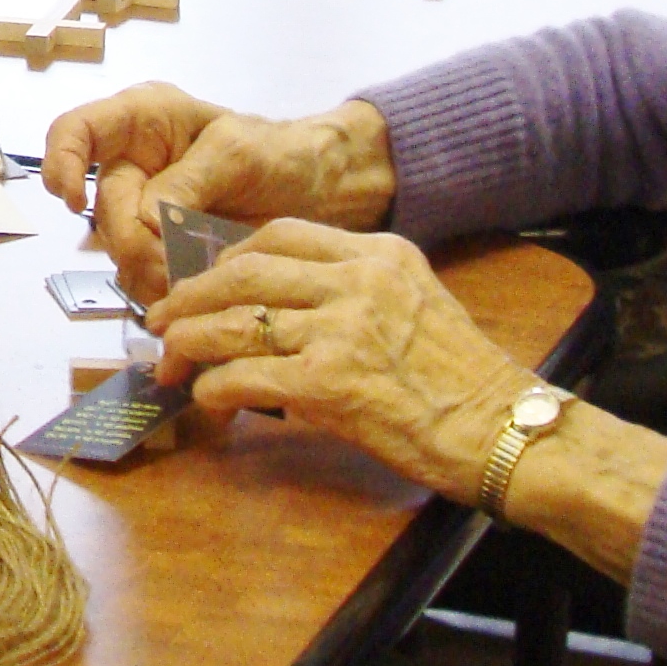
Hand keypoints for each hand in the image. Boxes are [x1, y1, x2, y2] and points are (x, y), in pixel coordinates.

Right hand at [38, 82, 395, 296]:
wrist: (321, 193)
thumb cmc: (280, 153)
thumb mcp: (237, 153)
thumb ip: (188, 182)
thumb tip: (145, 222)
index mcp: (143, 121)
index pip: (77, 130)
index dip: (61, 161)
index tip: (73, 198)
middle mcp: (134, 164)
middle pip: (101, 205)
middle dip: (129, 238)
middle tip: (166, 263)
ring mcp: (144, 208)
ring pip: (116, 246)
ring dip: (144, 269)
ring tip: (184, 279)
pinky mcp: (161, 248)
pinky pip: (139, 273)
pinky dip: (158, 287)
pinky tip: (184, 292)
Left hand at [148, 220, 536, 503]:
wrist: (502, 429)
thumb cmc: (461, 379)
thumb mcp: (414, 303)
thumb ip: (353, 291)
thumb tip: (281, 308)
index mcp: (378, 253)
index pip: (280, 235)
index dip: (227, 257)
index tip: (204, 280)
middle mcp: (357, 280)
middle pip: (244, 272)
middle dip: (191, 296)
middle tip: (164, 319)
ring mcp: (341, 329)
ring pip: (235, 322)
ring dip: (190, 342)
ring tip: (170, 359)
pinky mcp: (330, 383)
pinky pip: (246, 376)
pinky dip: (216, 387)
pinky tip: (208, 397)